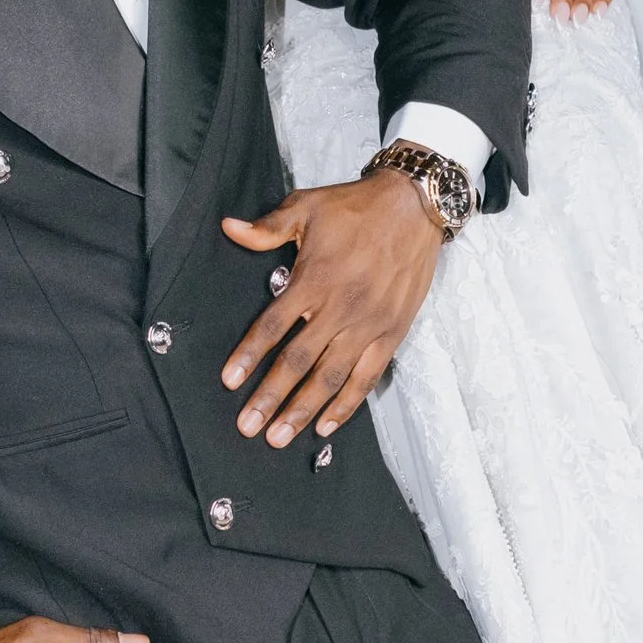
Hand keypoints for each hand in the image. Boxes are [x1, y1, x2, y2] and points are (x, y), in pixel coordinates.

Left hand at [220, 174, 445, 445]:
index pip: (273, 326)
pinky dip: (347, 404)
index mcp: (314, 279)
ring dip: (303, 409)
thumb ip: (267, 228)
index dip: (249, 356)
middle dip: (270, 397)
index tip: (230, 381)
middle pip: (298, 362)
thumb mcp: (306, 207)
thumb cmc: (355, 207)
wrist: (414, 206)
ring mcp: (368, 324)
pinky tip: (326, 425)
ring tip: (279, 436)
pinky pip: (367, 377)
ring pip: (331, 377)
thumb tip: (229, 228)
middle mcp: (340, 307)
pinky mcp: (391, 333)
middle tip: (248, 427)